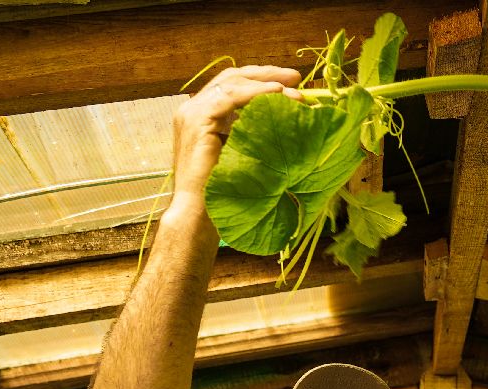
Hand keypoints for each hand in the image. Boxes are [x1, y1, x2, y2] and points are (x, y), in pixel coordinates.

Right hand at [169, 65, 303, 207]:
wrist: (197, 215)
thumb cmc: (222, 194)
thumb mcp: (241, 155)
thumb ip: (252, 135)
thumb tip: (285, 124)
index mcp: (202, 115)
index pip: (233, 85)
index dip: (262, 80)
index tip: (291, 82)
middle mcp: (193, 109)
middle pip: (232, 77)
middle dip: (267, 74)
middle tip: (296, 77)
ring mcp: (191, 113)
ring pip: (232, 84)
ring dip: (267, 84)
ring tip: (295, 91)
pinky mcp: (196, 121)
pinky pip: (229, 97)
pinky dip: (255, 93)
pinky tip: (277, 93)